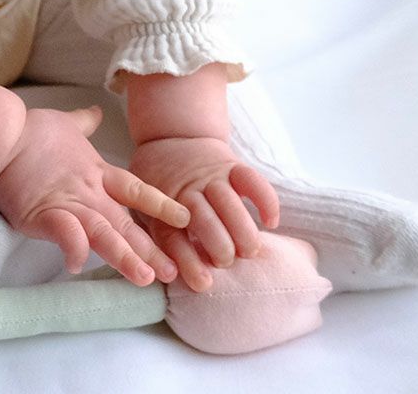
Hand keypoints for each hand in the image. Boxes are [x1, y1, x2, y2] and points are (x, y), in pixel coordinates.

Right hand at [0, 106, 189, 285]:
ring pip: (104, 233)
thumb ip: (83, 123)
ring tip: (144, 278)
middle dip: (150, 248)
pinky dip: (74, 249)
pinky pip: (65, 235)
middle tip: (174, 272)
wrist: (2, 136)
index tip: (185, 220)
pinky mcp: (44, 213)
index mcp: (97, 172)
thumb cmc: (31, 129)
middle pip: (126, 223)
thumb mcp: (65, 123)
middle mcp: (89, 191)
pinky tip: (79, 266)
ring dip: (124, 256)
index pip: (137, 191)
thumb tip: (96, 113)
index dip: (162, 206)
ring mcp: (68, 203)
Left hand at [129, 136, 279, 292]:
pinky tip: (271, 221)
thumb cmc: (159, 184)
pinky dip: (265, 200)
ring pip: (229, 203)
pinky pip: (252, 180)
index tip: (204, 283)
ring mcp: (211, 176)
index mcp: (162, 204)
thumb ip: (157, 235)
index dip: (189, 261)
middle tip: (227, 262)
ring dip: (242, 231)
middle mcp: (187, 189)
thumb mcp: (146, 205)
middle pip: (205, 221)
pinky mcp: (231, 165)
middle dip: (220, 248)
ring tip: (248, 251)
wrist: (172, 135)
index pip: (173, 236)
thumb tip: (169, 276)